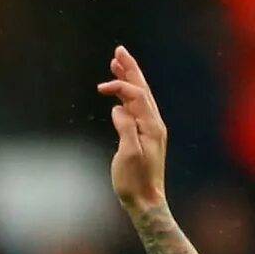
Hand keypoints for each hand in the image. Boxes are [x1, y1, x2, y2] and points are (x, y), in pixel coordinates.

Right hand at [97, 45, 168, 215]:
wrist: (146, 202)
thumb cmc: (135, 182)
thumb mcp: (128, 155)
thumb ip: (125, 128)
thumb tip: (118, 109)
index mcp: (152, 126)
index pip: (136, 95)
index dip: (119, 87)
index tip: (100, 89)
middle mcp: (154, 124)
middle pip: (142, 89)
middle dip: (130, 69)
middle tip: (119, 51)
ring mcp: (151, 130)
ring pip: (140, 97)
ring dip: (129, 79)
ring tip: (118, 64)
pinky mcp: (145, 137)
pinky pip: (137, 109)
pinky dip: (128, 96)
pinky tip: (121, 94)